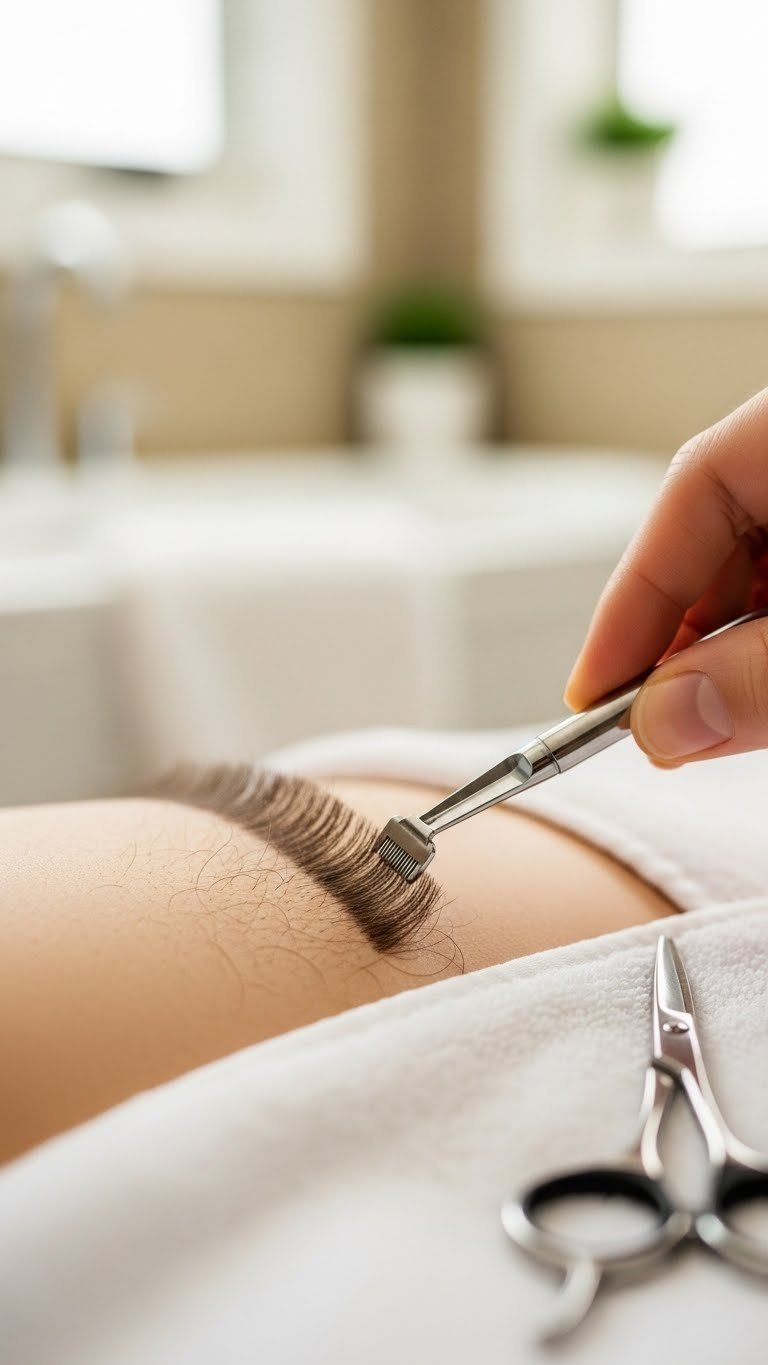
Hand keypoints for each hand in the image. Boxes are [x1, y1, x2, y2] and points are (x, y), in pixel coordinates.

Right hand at [565, 388, 767, 765]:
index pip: (695, 484)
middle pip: (721, 527)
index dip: (634, 594)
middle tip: (649, 718)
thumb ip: (759, 676)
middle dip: (681, 631)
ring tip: (707, 710)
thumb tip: (664, 724)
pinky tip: (755, 682)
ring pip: (759, 558)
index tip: (594, 689)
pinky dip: (765, 634)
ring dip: (727, 641)